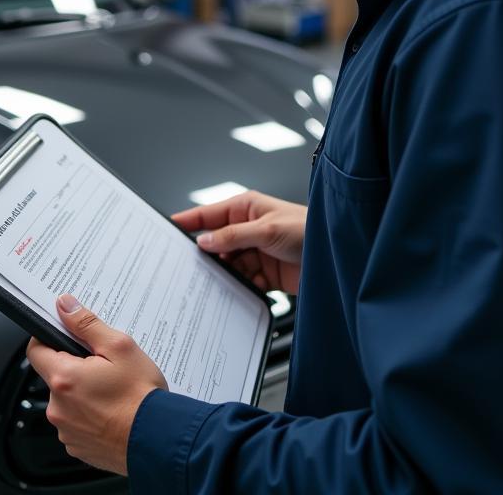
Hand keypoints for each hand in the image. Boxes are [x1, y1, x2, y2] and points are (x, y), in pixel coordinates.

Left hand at [26, 294, 166, 475]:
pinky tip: (112, 410)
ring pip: (67, 400)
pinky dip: (89, 414)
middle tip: (104, 365)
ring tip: (113, 391)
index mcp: (64, 378)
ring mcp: (66, 430)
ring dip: (83, 392)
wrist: (157, 440)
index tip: (66, 336)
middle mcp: (58, 408)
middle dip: (76, 366)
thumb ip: (87, 324)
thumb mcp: (119, 347)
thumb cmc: (141, 396)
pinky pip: (76, 422)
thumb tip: (65, 306)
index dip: (49, 337)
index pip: (36, 350)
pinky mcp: (77, 446)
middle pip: (55, 375)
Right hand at [171, 190, 306, 294]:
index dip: (187, 221)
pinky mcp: (264, 274)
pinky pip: (242, 282)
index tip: (167, 227)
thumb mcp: (267, 229)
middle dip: (204, 255)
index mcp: (246, 208)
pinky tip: (232, 295)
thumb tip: (204, 241)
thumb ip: (234, 236)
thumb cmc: (308, 229)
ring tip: (210, 284)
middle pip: (215, 243)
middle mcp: (248, 229)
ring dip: (221, 275)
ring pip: (227, 265)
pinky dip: (237, 289)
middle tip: (184, 266)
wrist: (335, 257)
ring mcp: (255, 252)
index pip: (208, 214)